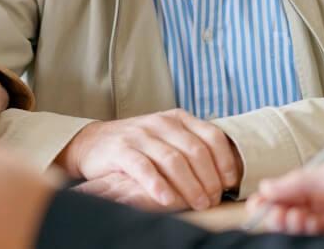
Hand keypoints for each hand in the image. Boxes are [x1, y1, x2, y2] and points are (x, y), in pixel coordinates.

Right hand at [56, 109, 240, 210]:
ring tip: (198, 205)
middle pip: (195, 151)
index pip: (212, 136)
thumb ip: (191, 148)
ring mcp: (140, 135)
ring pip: (173, 160)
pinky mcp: (121, 149)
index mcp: (178, 118)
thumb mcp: (167, 138)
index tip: (230, 183)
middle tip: (213, 201)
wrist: (93, 142)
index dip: (225, 161)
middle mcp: (161, 123)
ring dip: (190, 186)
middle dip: (209, 179)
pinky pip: (144, 168)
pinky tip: (167, 200)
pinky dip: (158, 185)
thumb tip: (225, 178)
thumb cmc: (138, 146)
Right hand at [247, 159, 323, 235]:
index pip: (287, 192)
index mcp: (320, 183)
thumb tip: (266, 187)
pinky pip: (316, 237)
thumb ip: (299, 181)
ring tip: (294, 218)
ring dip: (290, 223)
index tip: (258, 203)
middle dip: (277, 213)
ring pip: (300, 226)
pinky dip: (306, 232)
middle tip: (276, 214)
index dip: (270, 198)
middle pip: (290, 211)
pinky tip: (306, 223)